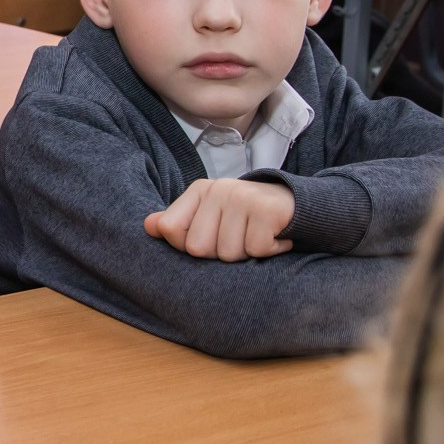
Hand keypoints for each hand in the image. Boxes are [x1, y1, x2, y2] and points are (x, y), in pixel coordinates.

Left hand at [144, 178, 294, 261]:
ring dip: (246, 254)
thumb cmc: (246, 216)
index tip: (210, 236)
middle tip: (239, 237)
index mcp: (199, 190)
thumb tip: (148, 226)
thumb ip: (177, 222)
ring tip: (256, 235)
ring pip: (229, 253)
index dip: (187, 245)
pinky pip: (256, 250)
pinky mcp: (267, 211)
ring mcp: (243, 198)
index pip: (170, 230)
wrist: (295, 204)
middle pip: (198, 248)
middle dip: (220, 253)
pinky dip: (269, 251)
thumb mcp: (209, 216)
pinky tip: (274, 237)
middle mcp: (218, 189)